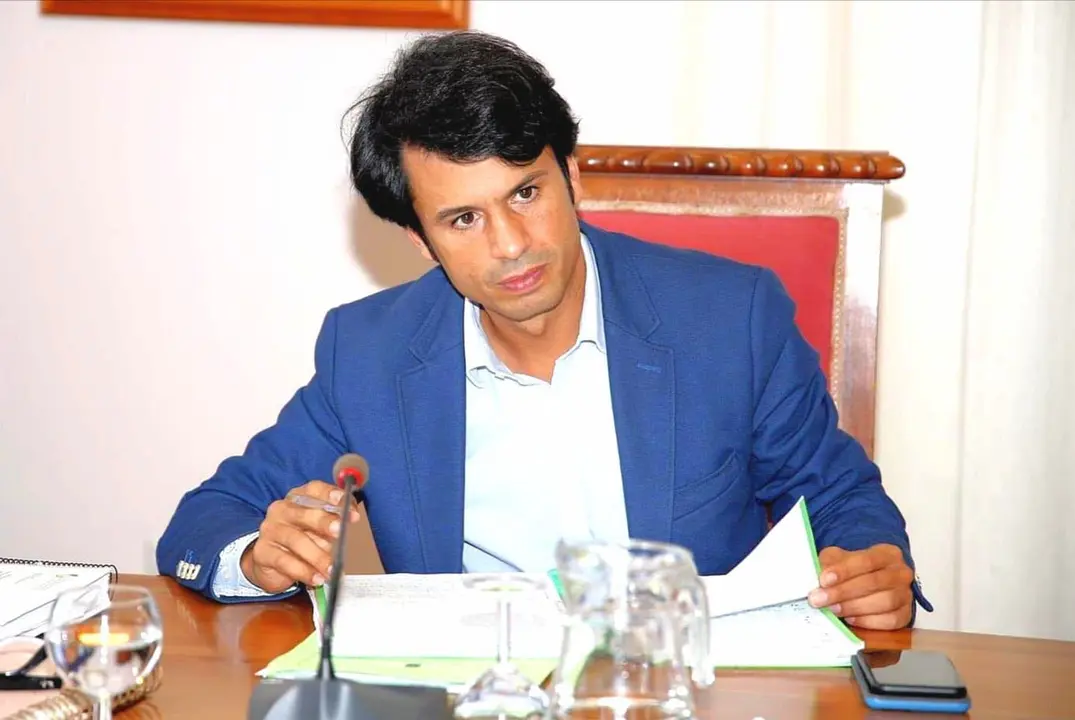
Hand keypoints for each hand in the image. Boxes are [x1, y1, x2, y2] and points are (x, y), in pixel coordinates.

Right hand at [240, 480, 359, 593]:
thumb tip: (350, 523)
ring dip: (317, 556)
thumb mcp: (319, 531)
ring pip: (296, 540)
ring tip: (332, 569)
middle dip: (324, 522)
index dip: (331, 495)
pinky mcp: (262, 552)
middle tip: (340, 532)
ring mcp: (270, 530)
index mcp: (299, 498)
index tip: (346, 503)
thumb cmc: (302, 541)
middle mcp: (282, 510)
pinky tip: (317, 578)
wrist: (270, 564)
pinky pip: (285, 561)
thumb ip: (334, 525)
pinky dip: (304, 571)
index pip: (314, 490)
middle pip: (305, 513)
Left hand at [807, 544, 913, 629]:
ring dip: (855, 607)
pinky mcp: (905, 615)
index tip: (824, 580)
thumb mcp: (838, 559)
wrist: (866, 584)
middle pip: (875, 582)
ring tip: (833, 609)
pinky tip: (851, 620)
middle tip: (820, 599)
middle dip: (844, 592)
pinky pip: (891, 621)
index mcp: (887, 553)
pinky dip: (869, 622)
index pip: (867, 560)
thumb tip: (819, 578)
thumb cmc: (852, 570)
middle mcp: (901, 573)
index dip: (844, 571)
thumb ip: (829, 564)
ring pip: (885, 602)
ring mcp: (906, 595)